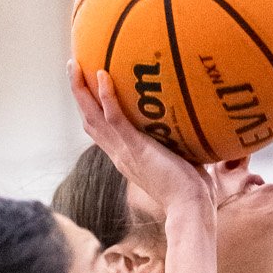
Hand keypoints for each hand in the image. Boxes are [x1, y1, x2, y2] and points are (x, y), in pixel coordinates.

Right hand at [67, 64, 215, 222]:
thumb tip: (199, 123)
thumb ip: (181, 144)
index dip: (92, 108)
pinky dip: (106, 96)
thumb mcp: (182, 161)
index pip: (102, 130)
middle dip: (79, 93)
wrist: (191, 209)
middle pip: (89, 120)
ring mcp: (124, 151)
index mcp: (126, 156)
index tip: (89, 87)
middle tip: (73, 67)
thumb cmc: (193, 191)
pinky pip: (114, 118)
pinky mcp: (135, 148)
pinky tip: (103, 75)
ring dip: (81, 90)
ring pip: (92, 116)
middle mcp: (119, 153)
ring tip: (75, 64)